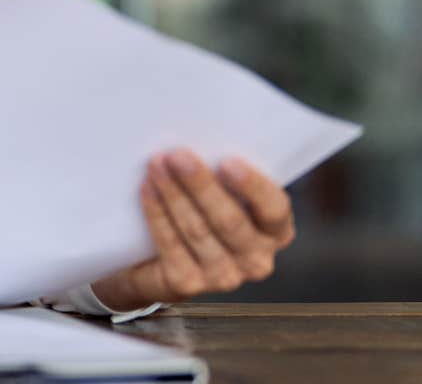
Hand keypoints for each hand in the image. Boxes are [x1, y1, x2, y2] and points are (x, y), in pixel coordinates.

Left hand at [91, 149, 295, 311]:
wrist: (154, 260)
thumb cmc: (198, 209)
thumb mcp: (219, 192)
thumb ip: (223, 172)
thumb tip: (203, 137)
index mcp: (275, 231)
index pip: (274, 209)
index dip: (252, 186)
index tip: (227, 161)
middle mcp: (257, 260)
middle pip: (230, 220)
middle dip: (200, 184)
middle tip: (177, 154)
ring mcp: (224, 277)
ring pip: (197, 230)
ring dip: (173, 194)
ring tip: (155, 164)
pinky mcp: (187, 285)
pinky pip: (170, 244)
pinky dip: (156, 214)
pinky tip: (146, 189)